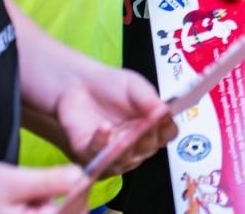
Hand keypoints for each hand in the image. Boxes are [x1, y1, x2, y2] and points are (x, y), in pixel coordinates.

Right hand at [0, 162, 87, 212]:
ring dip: (67, 193)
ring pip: (61, 212)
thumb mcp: (11, 181)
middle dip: (78, 192)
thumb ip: (46, 182)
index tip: (97, 164)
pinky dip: (53, 197)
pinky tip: (48, 181)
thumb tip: (80, 176)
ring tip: (60, 174)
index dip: (84, 189)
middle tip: (87, 165)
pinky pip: (48, 211)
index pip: (71, 211)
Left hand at [50, 65, 175, 172]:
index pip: (167, 134)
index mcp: (151, 127)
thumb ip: (151, 100)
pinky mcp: (89, 155)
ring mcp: (113, 154)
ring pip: (125, 160)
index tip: (163, 115)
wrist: (78, 85)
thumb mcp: (135, 87)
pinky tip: (104, 127)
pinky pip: (98, 157)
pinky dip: (102, 143)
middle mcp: (135, 145)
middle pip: (149, 148)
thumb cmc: (110, 86)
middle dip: (148, 135)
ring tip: (126, 130)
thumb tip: (166, 112)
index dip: (167, 127)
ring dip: (126, 145)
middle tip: (146, 120)